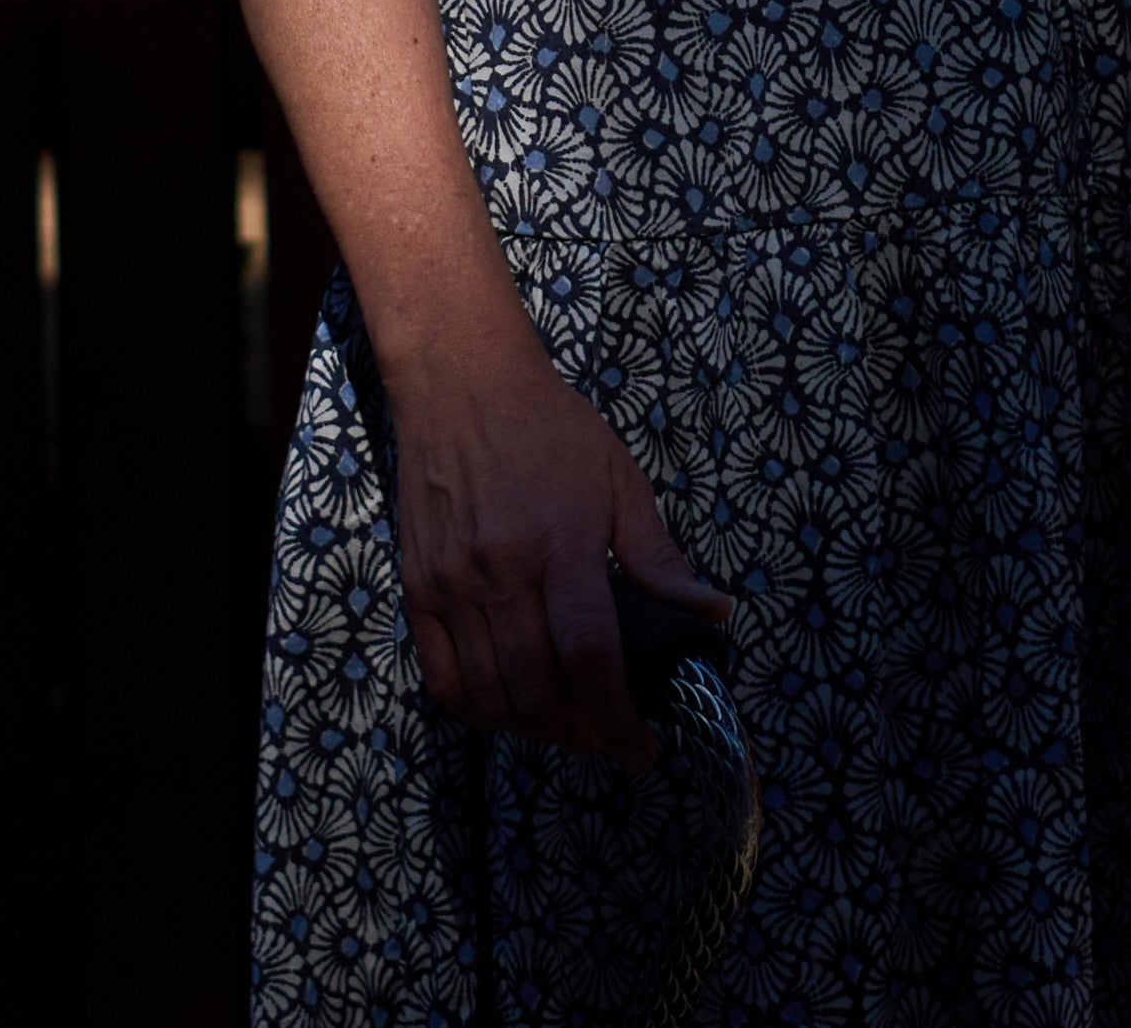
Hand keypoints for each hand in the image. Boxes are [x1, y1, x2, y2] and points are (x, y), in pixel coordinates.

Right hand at [378, 319, 728, 771]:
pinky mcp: (419, 588)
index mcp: (560, 545)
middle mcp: (500, 572)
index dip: (617, 718)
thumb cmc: (549, 427)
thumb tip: (711, 613)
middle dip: (581, 733)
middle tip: (610, 736)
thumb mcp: (620, 479)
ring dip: (533, 729)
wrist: (460, 381)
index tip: (642, 749)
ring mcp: (452, 584)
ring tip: (568, 724)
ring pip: (489, 695)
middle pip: (537, 690)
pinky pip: (442, 678)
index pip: (589, 657)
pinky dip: (478, 709)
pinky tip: (510, 707)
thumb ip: (659, 557)